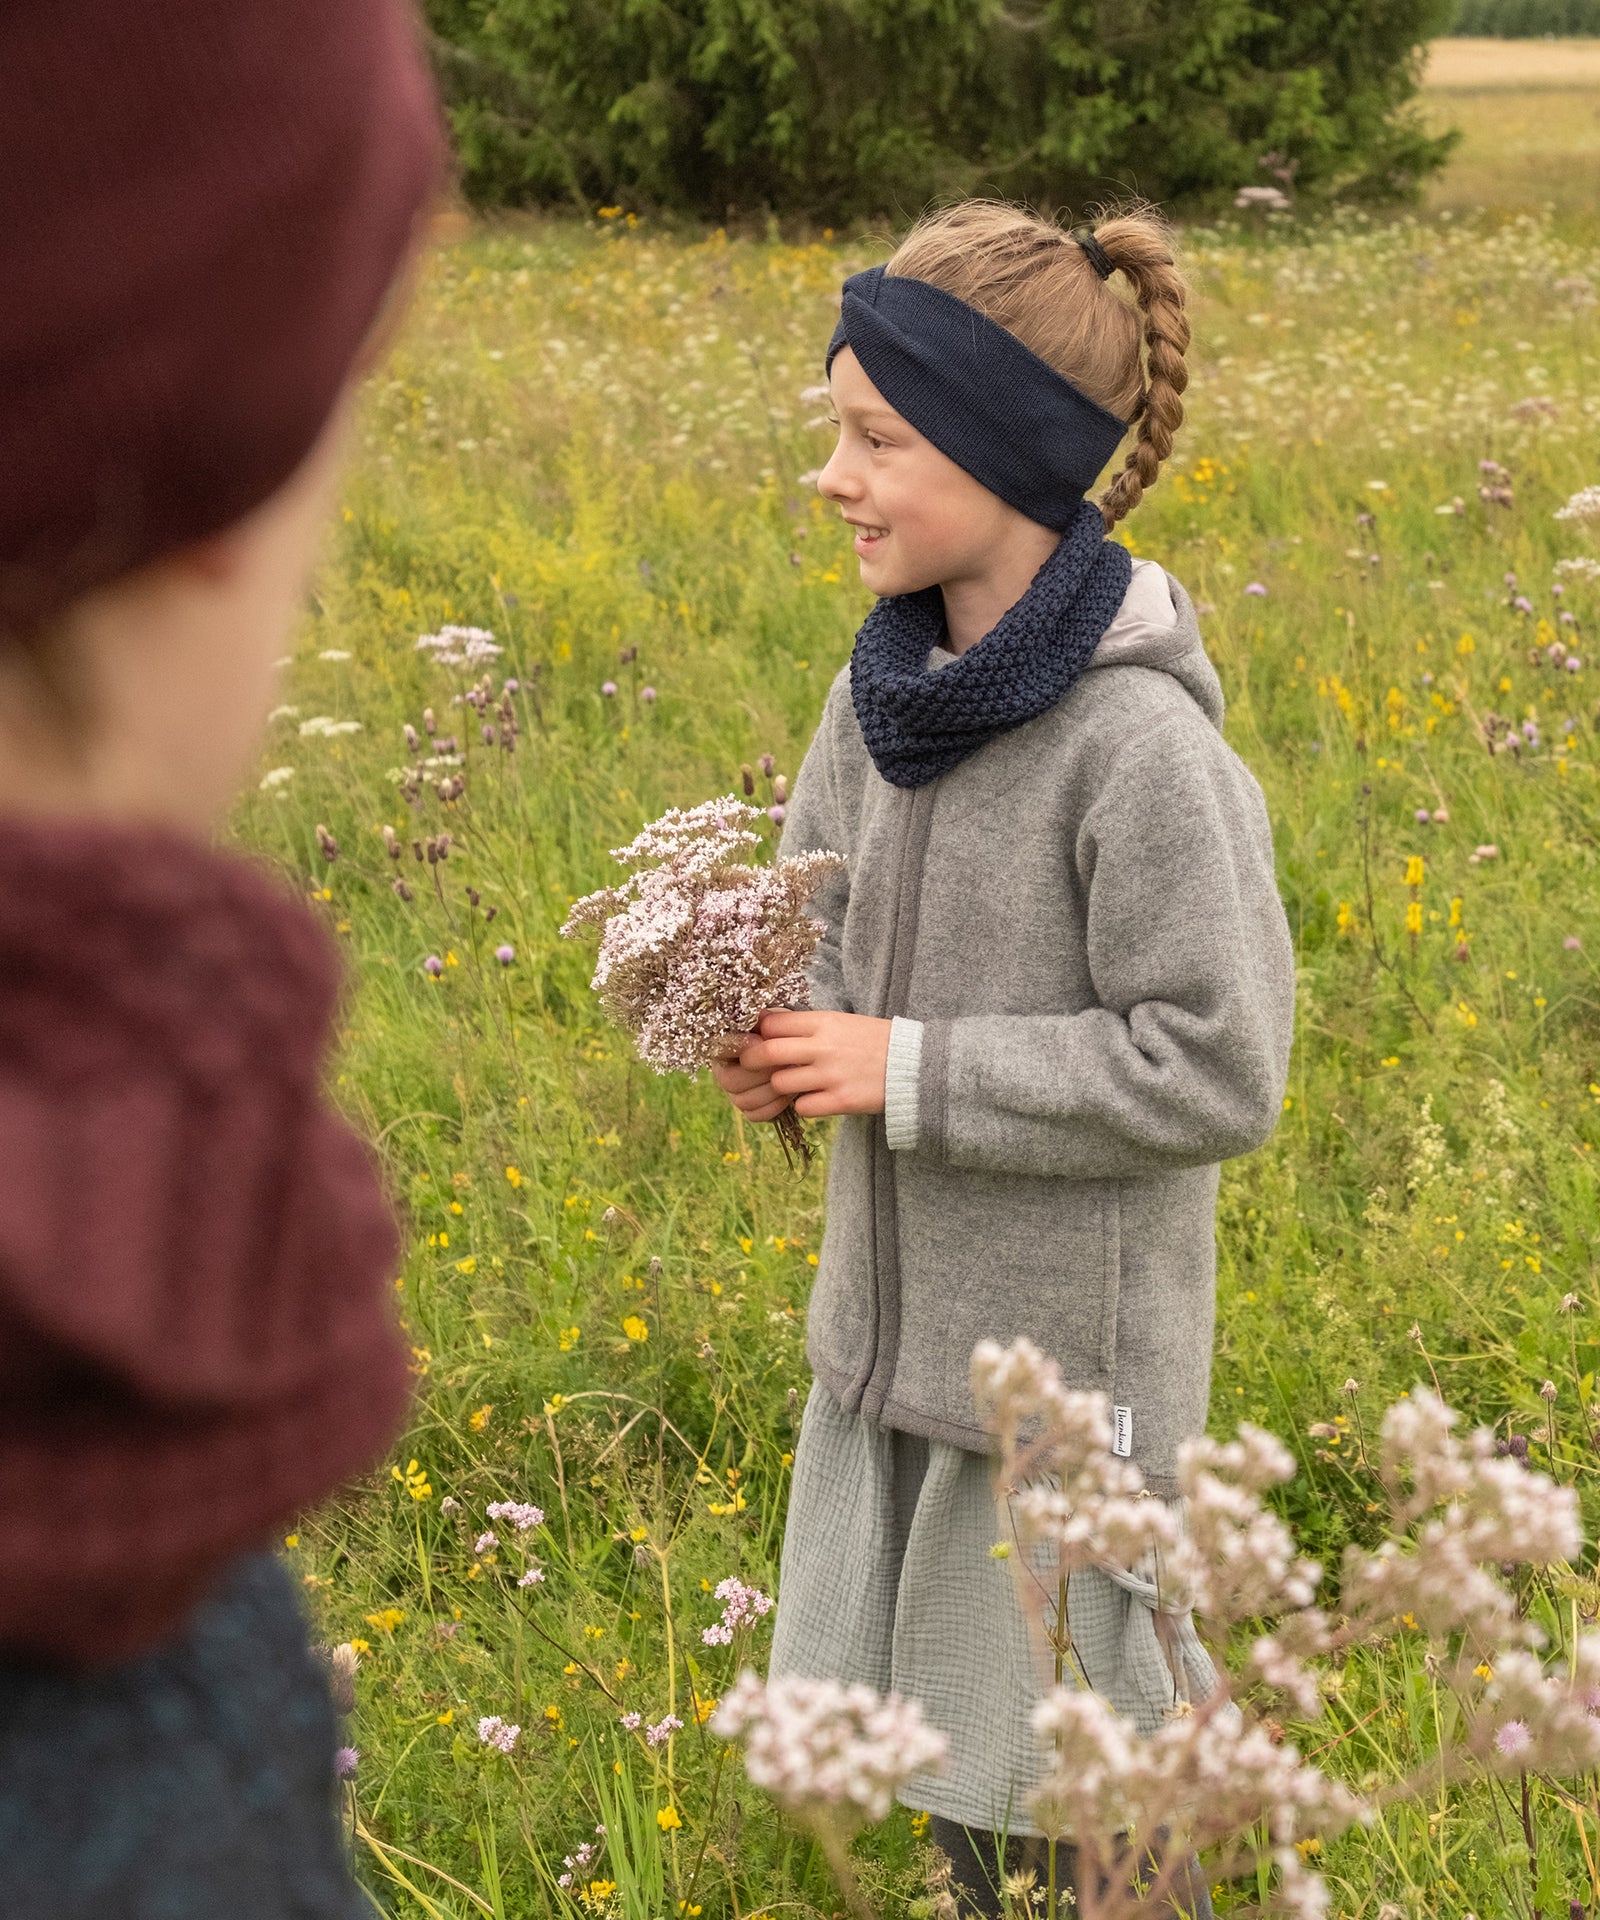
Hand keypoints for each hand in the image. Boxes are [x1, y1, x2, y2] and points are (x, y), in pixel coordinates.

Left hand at [713, 1010, 891, 1119]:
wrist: (914, 1064)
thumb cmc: (872, 1041)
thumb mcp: (840, 1021)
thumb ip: (807, 1026)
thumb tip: (766, 1027)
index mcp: (823, 1022)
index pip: (771, 1024)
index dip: (758, 1034)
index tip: (757, 1040)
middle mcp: (824, 1047)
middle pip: (766, 1053)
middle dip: (752, 1061)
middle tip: (752, 1067)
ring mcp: (832, 1076)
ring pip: (781, 1083)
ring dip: (782, 1085)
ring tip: (794, 1083)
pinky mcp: (841, 1101)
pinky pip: (803, 1107)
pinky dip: (804, 1105)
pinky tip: (816, 1098)